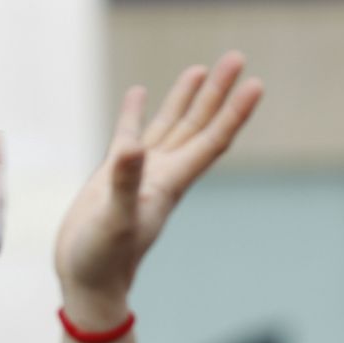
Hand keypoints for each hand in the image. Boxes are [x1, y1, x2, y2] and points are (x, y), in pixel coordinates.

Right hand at [54, 53, 263, 328]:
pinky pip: (131, 136)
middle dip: (217, 93)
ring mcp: (140, 175)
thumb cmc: (103, 260)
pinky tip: (139, 93)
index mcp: (169, 183)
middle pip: (198, 126)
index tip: (255, 84)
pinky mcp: (115, 177)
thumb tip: (132, 147)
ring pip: (170, 127)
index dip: (234, 112)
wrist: (87, 283)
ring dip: (186, 99)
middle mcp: (162, 176)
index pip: (211, 141)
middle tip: (236, 58)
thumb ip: (124, 182)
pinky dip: (136, 113)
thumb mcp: (113, 219)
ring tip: (200, 69)